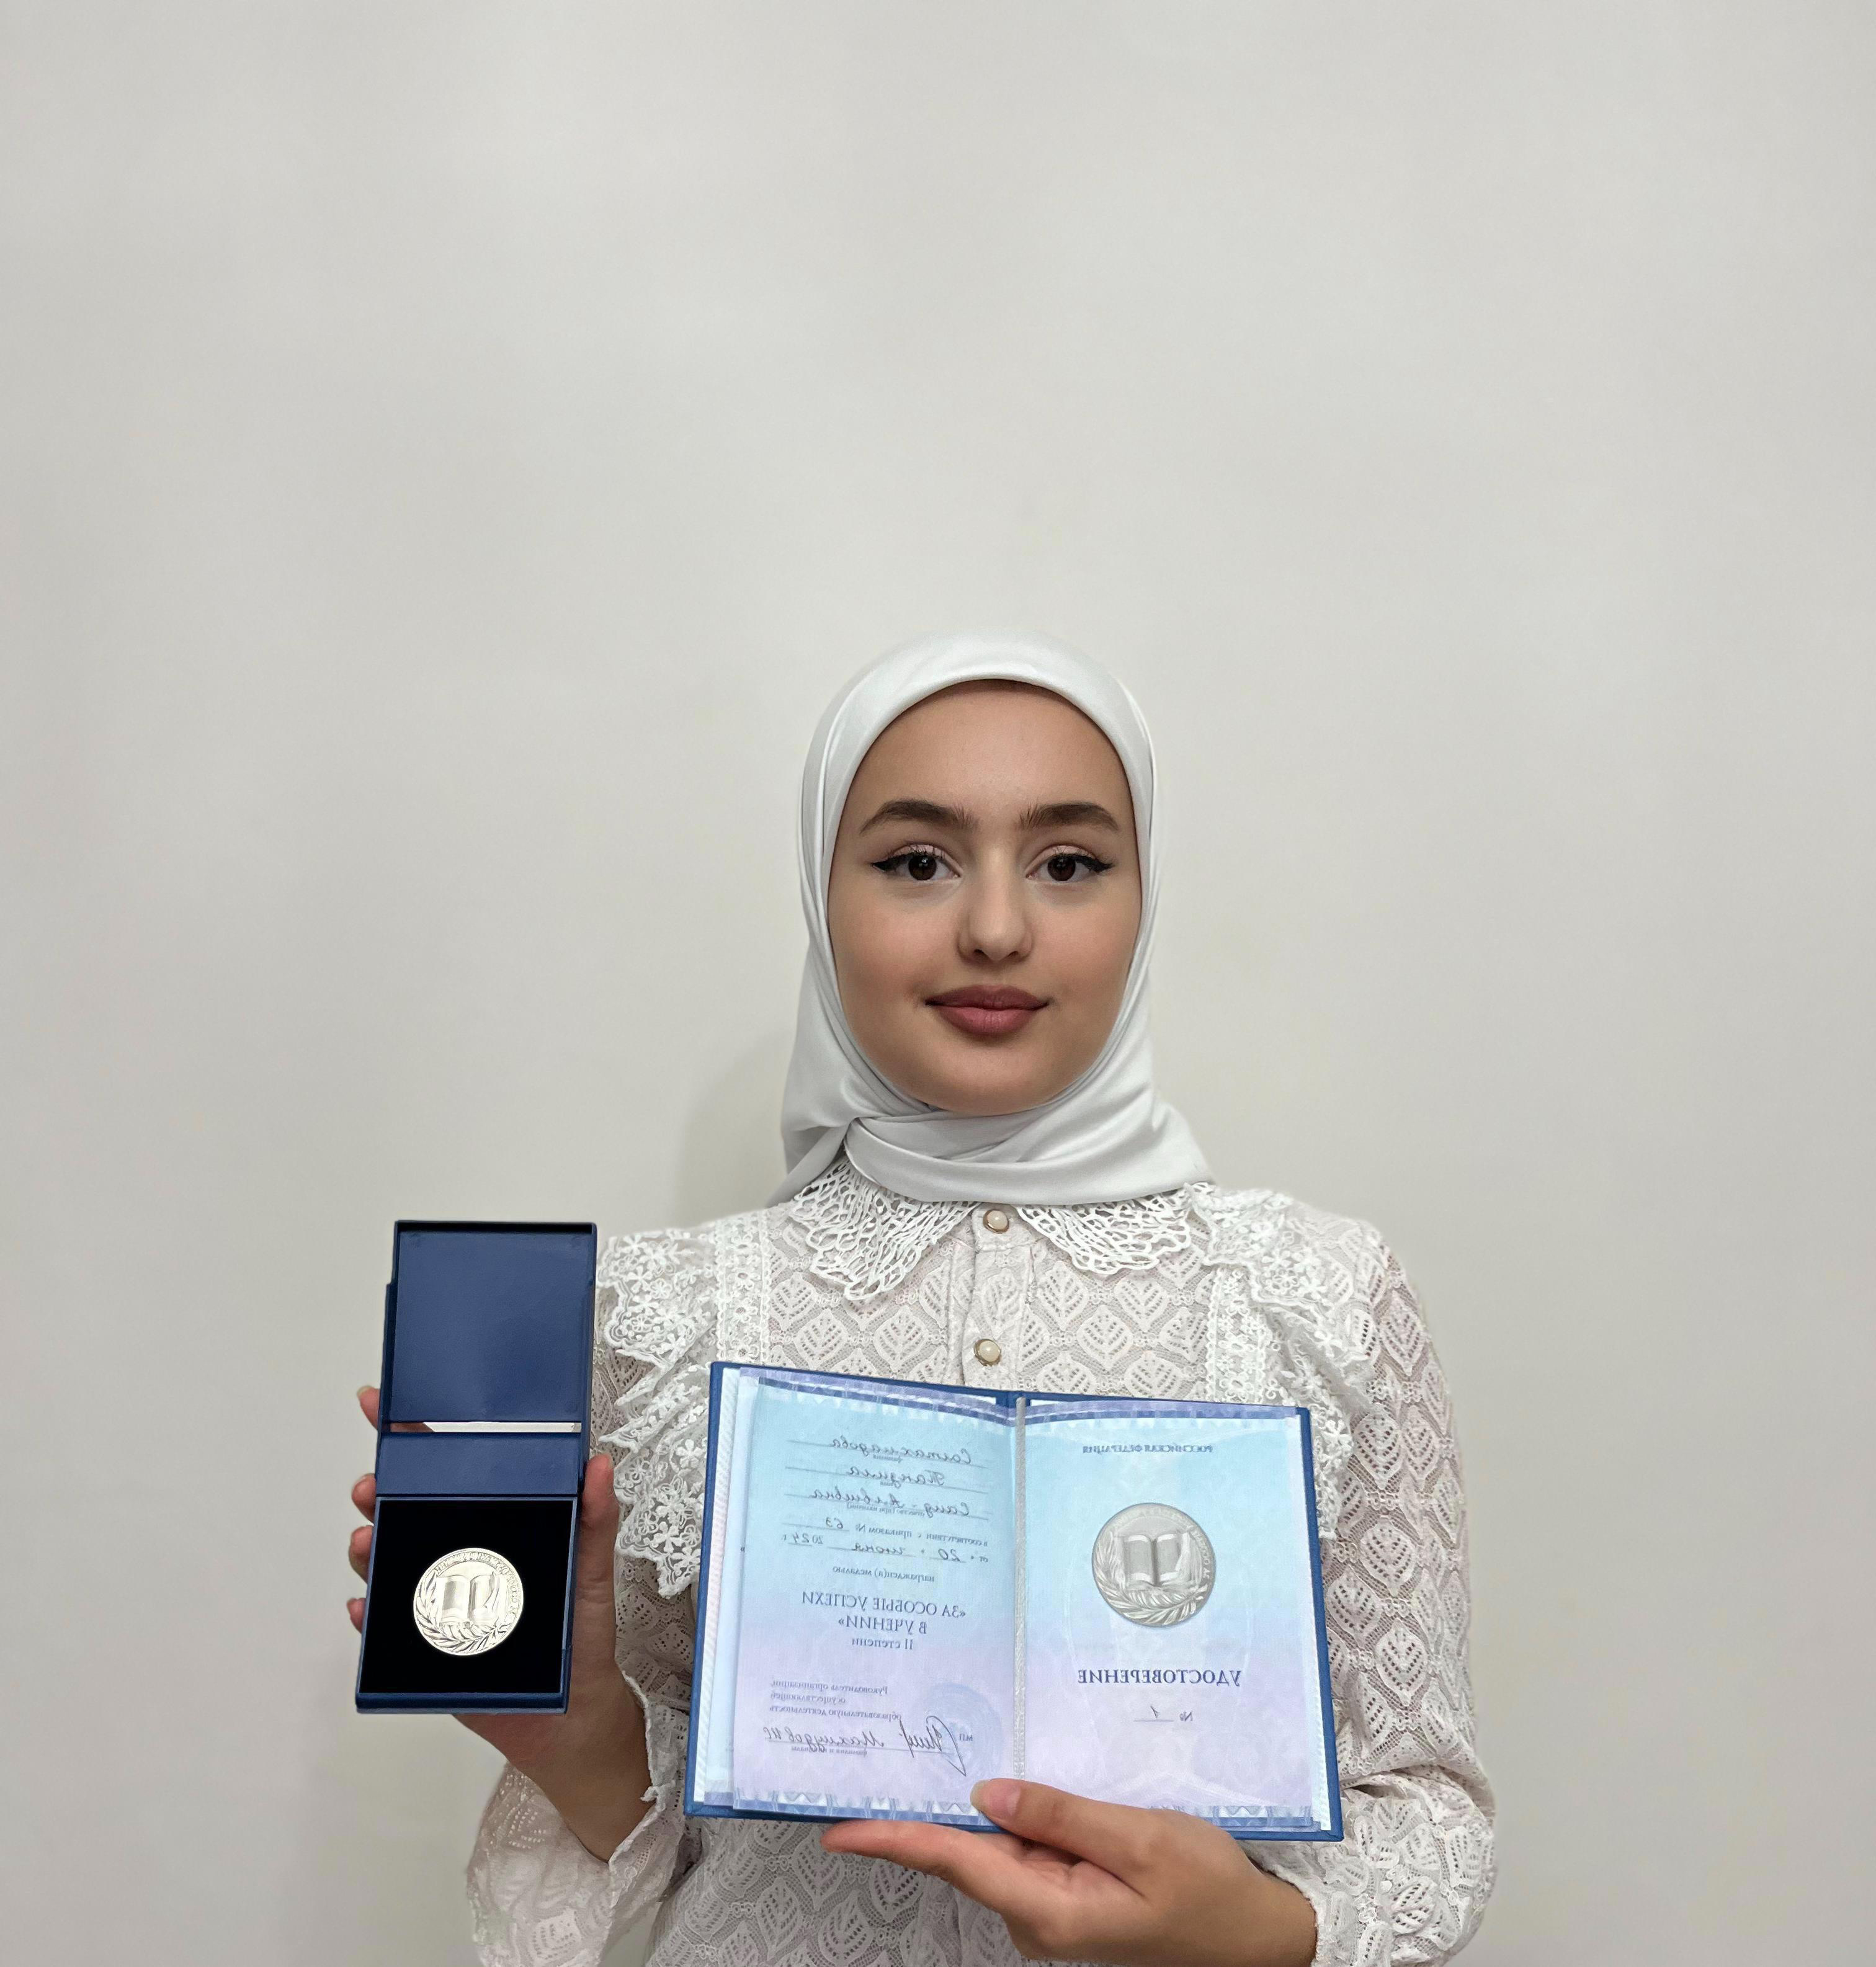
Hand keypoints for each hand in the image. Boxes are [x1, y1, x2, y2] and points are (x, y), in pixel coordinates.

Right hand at [346, 1386, 651, 1858]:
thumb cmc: (582, 1636)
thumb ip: (596, 1519)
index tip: (383, 1406)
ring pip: (389, 1565)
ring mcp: (438, 1600)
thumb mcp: (593, 1571)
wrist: (571, 1716)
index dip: (414, 1438)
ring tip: (366, 1540)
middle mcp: (460, 1556)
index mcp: (496, 1527)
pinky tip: (366, 1608)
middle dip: (381, 1493)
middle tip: (372, 1486)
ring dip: (369, 1550)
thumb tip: (600, 1466)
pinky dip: (372, 1617)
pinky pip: (388, 1629)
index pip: (449, 1473)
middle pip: (407, 1513)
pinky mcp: (428, 1646)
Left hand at [822, 1779, 1316, 1966]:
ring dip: (977, 1810)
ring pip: (999, 1851)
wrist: (1259, 1939)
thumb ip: (1061, 1816)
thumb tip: (986, 1795)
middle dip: (927, 1810)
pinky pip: (1028, 1855)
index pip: (955, 1863)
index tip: (840, 1828)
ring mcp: (1055, 1914)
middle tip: (888, 1752)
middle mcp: (1039, 1920)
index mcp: (1050, 1911)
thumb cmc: (1209, 1889)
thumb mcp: (1142, 1838)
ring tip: (947, 1747)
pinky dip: (1016, 1821)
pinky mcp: (1073, 1901)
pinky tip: (1014, 1785)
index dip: (894, 1841)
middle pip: (969, 1854)